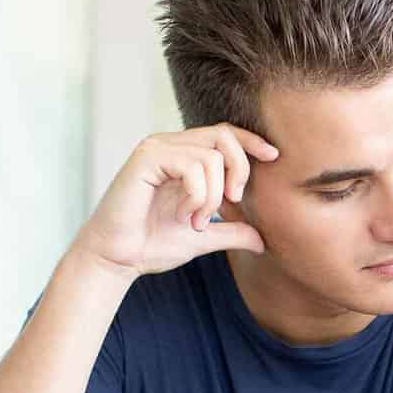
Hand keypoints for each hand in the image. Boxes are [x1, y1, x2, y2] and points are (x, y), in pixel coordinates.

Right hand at [72, 123, 278, 279]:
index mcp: (183, 157)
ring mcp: (157, 149)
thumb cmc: (152, 245)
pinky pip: (192, 166)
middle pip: (224, 136)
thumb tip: (264, 240)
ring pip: (211, 156)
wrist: (119, 258)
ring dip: (212, 196)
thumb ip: (232, 232)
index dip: (251, 141)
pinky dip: (196, 196)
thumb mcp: (204, 238)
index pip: (224, 134)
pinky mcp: (146, 158)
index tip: (273, 157)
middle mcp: (170, 146)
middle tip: (232, 202)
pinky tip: (183, 215)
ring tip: (196, 221)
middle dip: (239, 170)